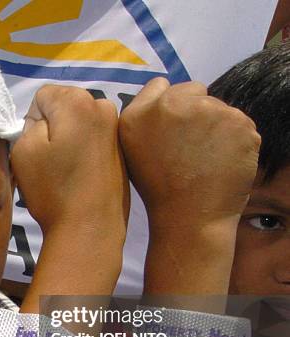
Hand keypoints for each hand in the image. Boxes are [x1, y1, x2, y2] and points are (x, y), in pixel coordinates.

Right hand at [11, 85, 128, 235]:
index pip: (41, 97)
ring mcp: (117, 127)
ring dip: (69, 139)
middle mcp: (103, 105)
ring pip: (79, 123)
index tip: (38, 149)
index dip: (32, 122)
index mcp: (77, 100)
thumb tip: (44, 120)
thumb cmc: (54, 191)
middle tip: (51, 161)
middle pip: (63, 106)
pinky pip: (94, 138)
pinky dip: (85, 150)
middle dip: (53, 127)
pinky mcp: (124, 148)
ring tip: (67, 170)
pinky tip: (82, 175)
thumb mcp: (23, 150)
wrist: (90, 228)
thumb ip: (29, 122)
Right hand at [119, 78, 259, 230]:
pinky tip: (222, 160)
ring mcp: (207, 110)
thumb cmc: (158, 188)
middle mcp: (171, 104)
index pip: (160, 86)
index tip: (169, 130)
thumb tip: (163, 88)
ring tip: (205, 158)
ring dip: (216, 126)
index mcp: (139, 112)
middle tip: (188, 147)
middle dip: (193, 110)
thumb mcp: (131, 148)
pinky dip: (235, 139)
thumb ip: (143, 114)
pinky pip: (239, 123)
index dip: (166, 106)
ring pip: (218, 107)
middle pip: (193, 90)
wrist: (188, 217)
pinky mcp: (237, 121)